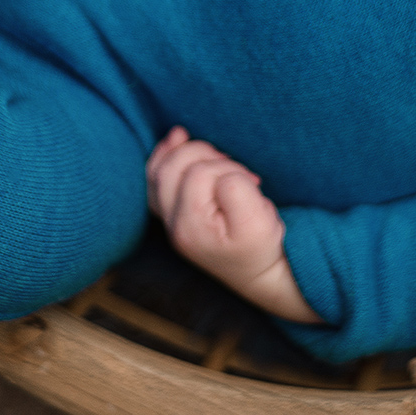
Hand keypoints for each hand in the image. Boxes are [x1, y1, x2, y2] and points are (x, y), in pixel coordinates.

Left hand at [146, 127, 318, 322]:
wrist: (256, 274)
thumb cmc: (260, 246)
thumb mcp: (260, 221)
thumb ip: (238, 189)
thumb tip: (220, 172)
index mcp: (192, 225)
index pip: (199, 172)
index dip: (228, 167)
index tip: (252, 181)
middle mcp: (173, 223)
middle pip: (171, 167)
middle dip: (205, 154)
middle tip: (233, 167)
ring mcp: (169, 219)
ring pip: (158, 170)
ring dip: (185, 152)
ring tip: (213, 156)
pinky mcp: (172, 214)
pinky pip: (155, 180)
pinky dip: (165, 156)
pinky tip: (177, 140)